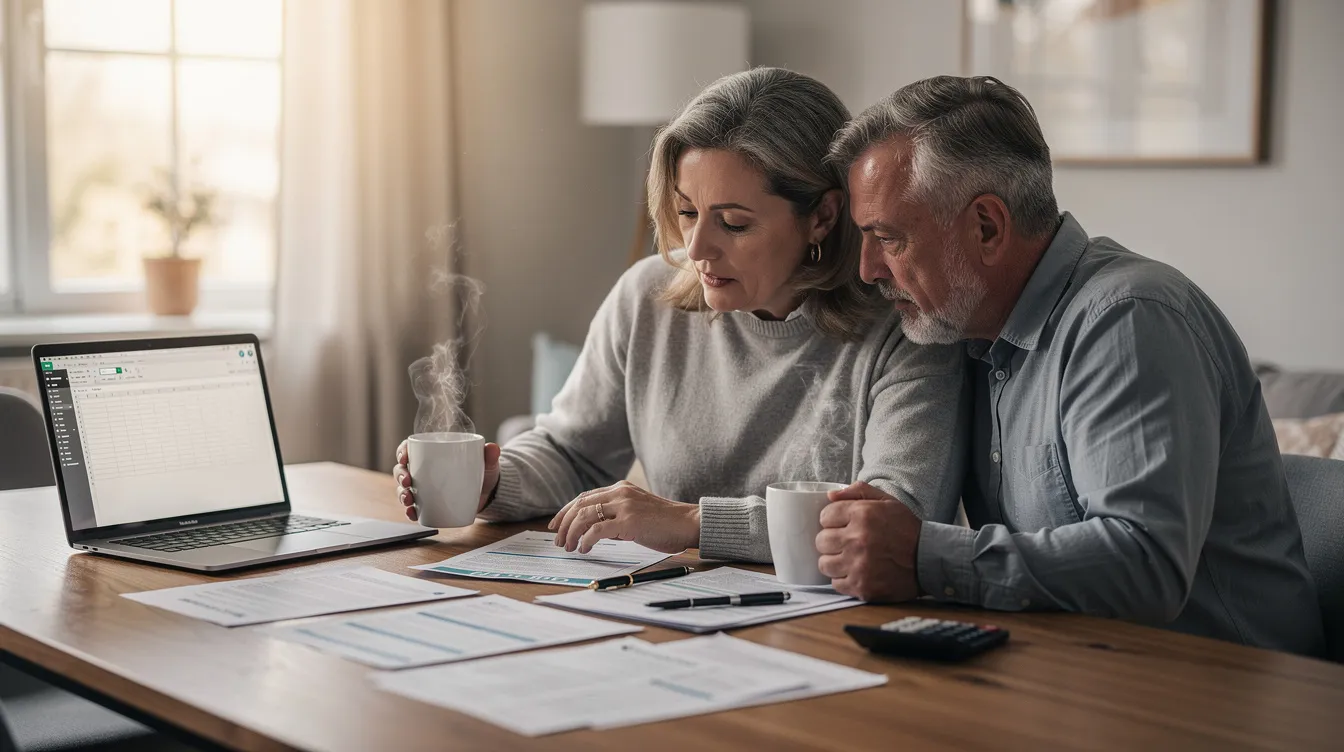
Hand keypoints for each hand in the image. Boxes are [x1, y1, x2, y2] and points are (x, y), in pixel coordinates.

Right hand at [393, 439, 500, 522]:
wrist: (488, 494)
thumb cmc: (482, 472)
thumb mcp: (486, 463)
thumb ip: (490, 455)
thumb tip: (493, 448)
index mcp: (432, 453)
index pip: (410, 448)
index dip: (402, 451)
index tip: (404, 457)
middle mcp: (423, 470)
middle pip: (402, 470)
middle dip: (400, 475)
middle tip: (407, 481)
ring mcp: (424, 488)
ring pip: (405, 489)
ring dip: (402, 494)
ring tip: (408, 500)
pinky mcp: (428, 504)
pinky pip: (414, 508)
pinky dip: (410, 512)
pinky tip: (412, 513)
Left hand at [547, 480, 699, 553]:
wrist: (689, 523)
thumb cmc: (666, 522)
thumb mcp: (637, 512)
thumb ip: (618, 515)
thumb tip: (595, 530)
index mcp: (621, 488)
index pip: (584, 497)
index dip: (566, 511)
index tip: (557, 525)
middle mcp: (620, 493)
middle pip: (580, 505)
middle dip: (564, 524)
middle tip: (558, 540)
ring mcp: (625, 506)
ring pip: (585, 516)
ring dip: (572, 534)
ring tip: (569, 547)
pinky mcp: (629, 522)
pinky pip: (598, 530)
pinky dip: (586, 540)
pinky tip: (585, 549)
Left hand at [816, 481, 922, 601]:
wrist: (929, 559)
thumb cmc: (907, 529)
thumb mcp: (887, 501)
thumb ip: (858, 492)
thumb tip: (830, 496)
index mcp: (862, 514)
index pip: (825, 516)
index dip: (832, 520)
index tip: (841, 525)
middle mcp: (858, 539)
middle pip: (821, 541)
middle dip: (831, 540)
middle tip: (846, 542)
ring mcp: (859, 565)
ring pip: (824, 563)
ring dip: (834, 561)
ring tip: (849, 558)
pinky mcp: (862, 587)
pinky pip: (836, 583)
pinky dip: (843, 579)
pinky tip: (857, 572)